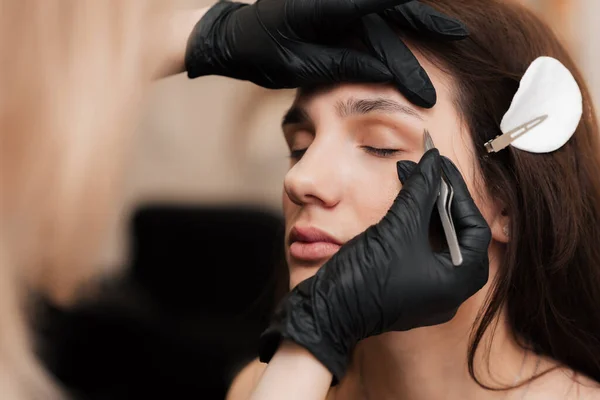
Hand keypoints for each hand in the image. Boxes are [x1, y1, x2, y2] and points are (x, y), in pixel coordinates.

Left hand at [184, 0, 466, 106]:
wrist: (237, 38)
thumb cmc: (261, 51)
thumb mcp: (301, 64)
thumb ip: (343, 64)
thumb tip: (384, 71)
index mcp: (323, 6)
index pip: (374, 1)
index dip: (413, 11)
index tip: (446, 22)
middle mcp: (334, 2)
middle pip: (389, 8)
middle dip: (424, 23)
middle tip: (458, 36)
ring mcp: (337, 6)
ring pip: (384, 17)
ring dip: (413, 32)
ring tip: (444, 44)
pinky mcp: (337, 14)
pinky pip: (372, 21)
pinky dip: (396, 32)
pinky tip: (417, 43)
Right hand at [259, 150, 490, 381]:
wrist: (328, 309)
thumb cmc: (368, 275)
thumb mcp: (398, 227)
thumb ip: (420, 190)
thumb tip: (434, 160)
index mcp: (460, 281)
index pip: (475, 227)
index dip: (458, 193)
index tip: (440, 167)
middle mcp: (451, 290)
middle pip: (458, 233)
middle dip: (440, 198)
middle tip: (426, 170)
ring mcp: (430, 292)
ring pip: (437, 241)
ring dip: (425, 209)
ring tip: (410, 178)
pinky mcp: (410, 289)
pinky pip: (422, 251)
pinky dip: (414, 226)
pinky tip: (402, 203)